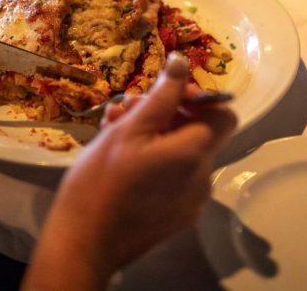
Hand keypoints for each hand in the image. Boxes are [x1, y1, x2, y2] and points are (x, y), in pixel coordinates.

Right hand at [23, 56, 236, 289]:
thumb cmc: (102, 181)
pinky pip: (174, 177)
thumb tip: (182, 62)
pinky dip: (155, 161)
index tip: (165, 93)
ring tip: (114, 127)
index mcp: (195, 154)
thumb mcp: (129, 129)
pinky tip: (121, 157)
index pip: (223, 114)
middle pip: (198, 132)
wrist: (83, 243)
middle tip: (126, 106)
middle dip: (165, 113)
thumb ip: (162, 95)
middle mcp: (203, 178)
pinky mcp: (176, 216)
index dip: (198, 98)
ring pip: (182, 153)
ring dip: (154, 134)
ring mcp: (191, 201)